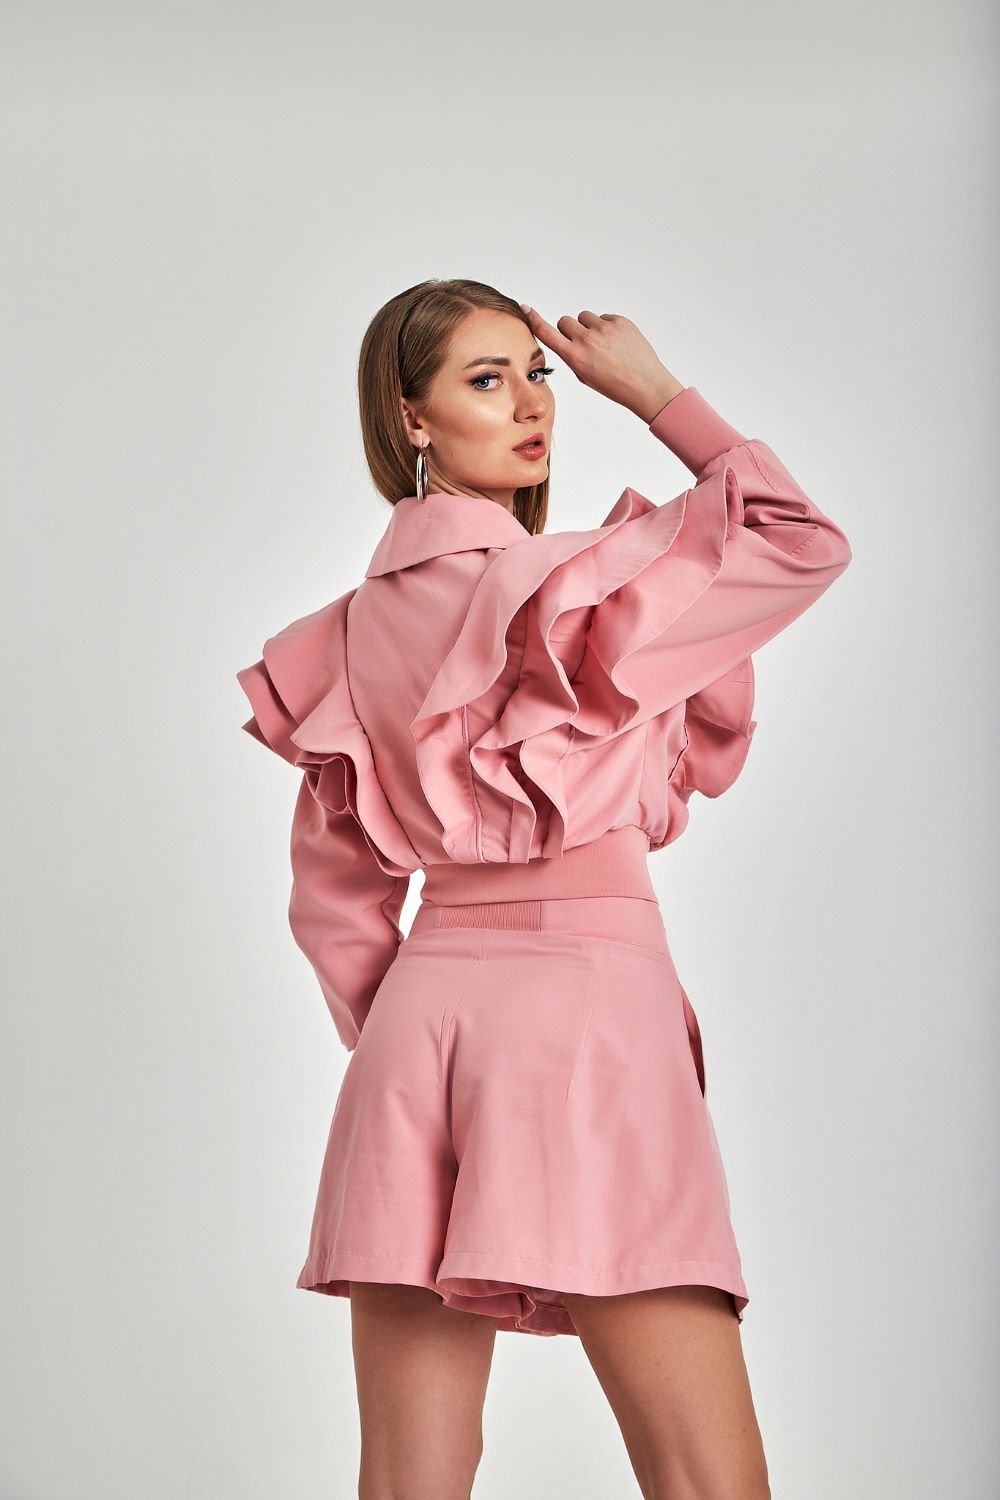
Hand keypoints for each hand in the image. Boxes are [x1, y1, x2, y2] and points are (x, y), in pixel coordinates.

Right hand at [519, 305, 684, 421]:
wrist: (646, 386)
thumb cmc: (616, 386)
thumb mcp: (586, 377)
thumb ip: (573, 356)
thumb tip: (569, 340)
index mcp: (576, 357)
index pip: (548, 333)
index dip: (534, 320)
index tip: (526, 308)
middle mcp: (587, 340)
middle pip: (565, 321)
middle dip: (571, 331)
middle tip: (584, 344)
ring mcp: (605, 329)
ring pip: (584, 317)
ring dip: (589, 327)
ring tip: (604, 345)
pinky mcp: (620, 321)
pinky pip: (604, 317)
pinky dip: (607, 327)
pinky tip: (617, 343)